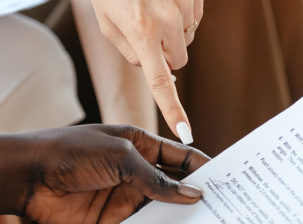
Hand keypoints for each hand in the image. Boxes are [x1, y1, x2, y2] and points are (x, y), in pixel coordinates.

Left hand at [19, 124, 209, 223]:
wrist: (27, 176)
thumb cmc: (71, 153)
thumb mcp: (121, 159)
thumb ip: (157, 180)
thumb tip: (194, 195)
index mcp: (142, 145)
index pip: (182, 158)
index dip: (206, 170)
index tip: (230, 185)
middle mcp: (137, 172)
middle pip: (176, 188)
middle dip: (198, 200)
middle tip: (226, 216)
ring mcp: (125, 198)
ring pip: (162, 213)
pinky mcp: (112, 223)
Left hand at [88, 0, 203, 140]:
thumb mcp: (108, 23)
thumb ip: (131, 52)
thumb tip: (154, 68)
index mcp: (142, 33)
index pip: (161, 82)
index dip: (174, 110)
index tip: (186, 132)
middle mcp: (167, 21)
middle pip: (178, 60)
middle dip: (165, 53)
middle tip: (146, 32)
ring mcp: (185, 6)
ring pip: (187, 39)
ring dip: (173, 32)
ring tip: (153, 8)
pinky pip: (194, 18)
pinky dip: (182, 15)